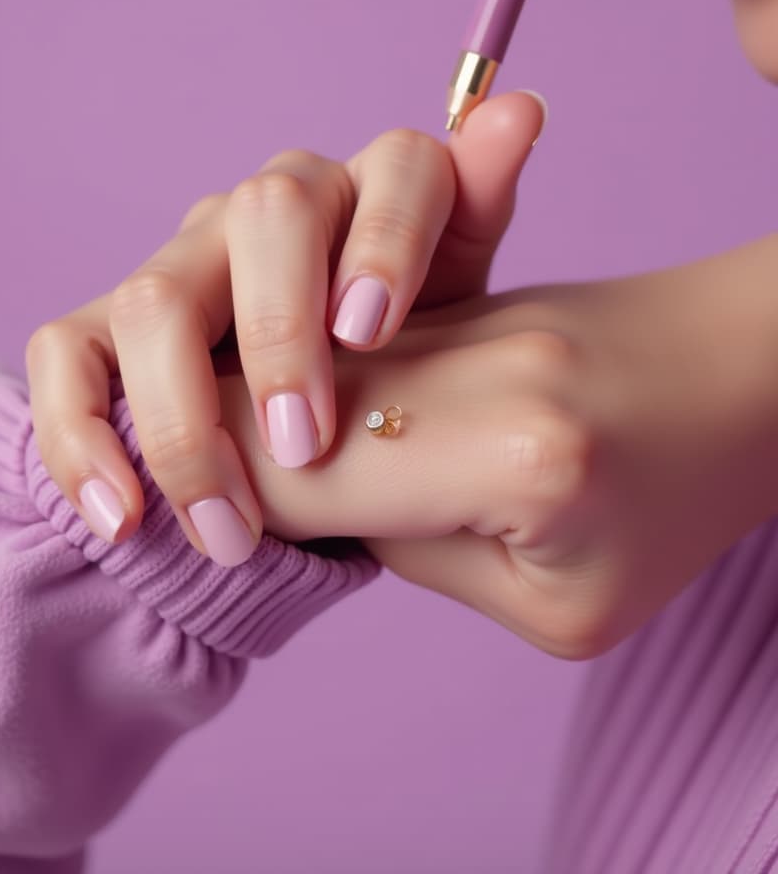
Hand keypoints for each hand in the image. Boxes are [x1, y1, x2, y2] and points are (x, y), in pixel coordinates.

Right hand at [25, 92, 545, 565]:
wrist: (332, 444)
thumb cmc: (406, 378)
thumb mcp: (460, 316)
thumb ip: (479, 216)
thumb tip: (523, 104)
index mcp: (376, 199)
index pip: (397, 167)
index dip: (385, 236)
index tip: (373, 332)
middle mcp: (273, 214)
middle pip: (266, 213)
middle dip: (279, 333)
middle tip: (303, 444)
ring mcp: (186, 265)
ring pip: (157, 294)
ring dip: (186, 419)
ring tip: (227, 527)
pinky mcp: (111, 332)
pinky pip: (68, 356)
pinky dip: (82, 436)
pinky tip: (123, 517)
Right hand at [233, 234, 777, 656]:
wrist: (754, 373)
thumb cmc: (682, 505)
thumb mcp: (563, 609)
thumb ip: (420, 551)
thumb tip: (330, 506)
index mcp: (518, 454)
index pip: (310, 471)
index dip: (233, 498)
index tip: (191, 529)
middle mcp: (488, 356)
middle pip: (292, 387)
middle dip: (211, 430)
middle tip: (180, 490)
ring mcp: (477, 307)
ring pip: (308, 338)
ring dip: (244, 382)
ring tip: (227, 437)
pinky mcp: (469, 291)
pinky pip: (352, 327)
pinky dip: (295, 357)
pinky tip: (279, 392)